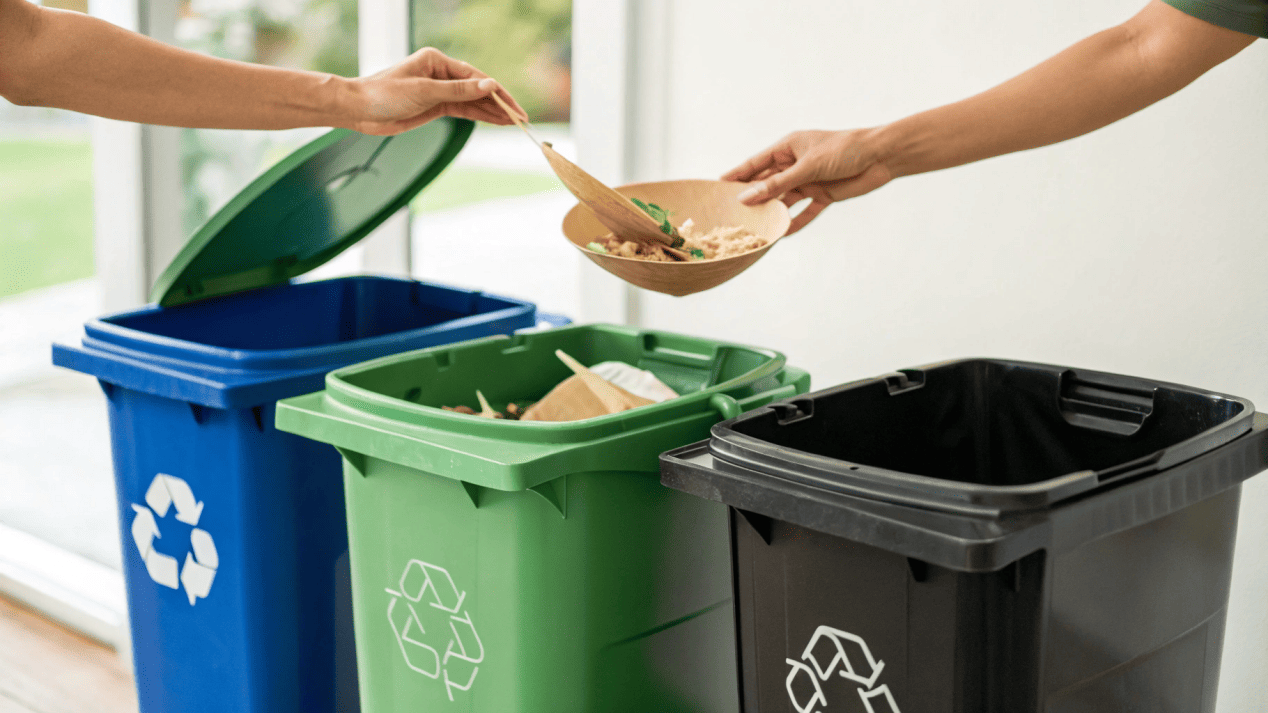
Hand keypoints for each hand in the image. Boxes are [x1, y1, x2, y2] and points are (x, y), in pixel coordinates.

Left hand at [349, 47, 526, 134]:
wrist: (359, 110)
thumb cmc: (384, 94)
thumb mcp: (424, 92)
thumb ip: (459, 91)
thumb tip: (489, 85)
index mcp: (437, 61)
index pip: (475, 77)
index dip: (497, 92)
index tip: (513, 106)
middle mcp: (440, 73)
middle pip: (477, 88)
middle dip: (499, 103)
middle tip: (520, 118)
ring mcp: (439, 90)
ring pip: (472, 101)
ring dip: (492, 111)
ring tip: (514, 122)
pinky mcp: (435, 106)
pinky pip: (463, 110)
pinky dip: (479, 116)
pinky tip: (495, 121)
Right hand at [723, 129, 892, 234]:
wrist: (882, 156)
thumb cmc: (845, 150)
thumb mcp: (807, 167)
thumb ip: (777, 184)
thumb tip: (747, 197)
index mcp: (788, 148)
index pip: (755, 164)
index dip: (736, 176)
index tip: (716, 186)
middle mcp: (795, 164)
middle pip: (767, 184)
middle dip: (752, 198)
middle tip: (730, 214)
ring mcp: (809, 180)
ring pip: (785, 200)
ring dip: (772, 213)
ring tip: (754, 229)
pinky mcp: (824, 194)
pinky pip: (806, 211)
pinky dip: (796, 222)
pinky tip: (784, 235)